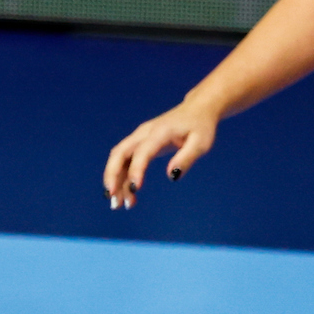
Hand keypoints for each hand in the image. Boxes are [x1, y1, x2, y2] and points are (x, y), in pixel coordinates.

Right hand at [103, 101, 219, 207]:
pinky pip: (125, 162)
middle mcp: (144, 133)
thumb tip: (172, 176)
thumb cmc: (200, 126)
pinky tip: (128, 195)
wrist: (196, 109)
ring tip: (119, 204)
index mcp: (160, 131)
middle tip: (112, 197)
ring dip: (115, 180)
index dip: (136, 169)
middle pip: (119, 153)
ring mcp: (139, 138)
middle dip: (112, 175)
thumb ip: (186, 158)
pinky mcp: (139, 144)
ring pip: (119, 159)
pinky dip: (123, 178)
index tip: (135, 189)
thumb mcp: (201, 143)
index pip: (143, 151)